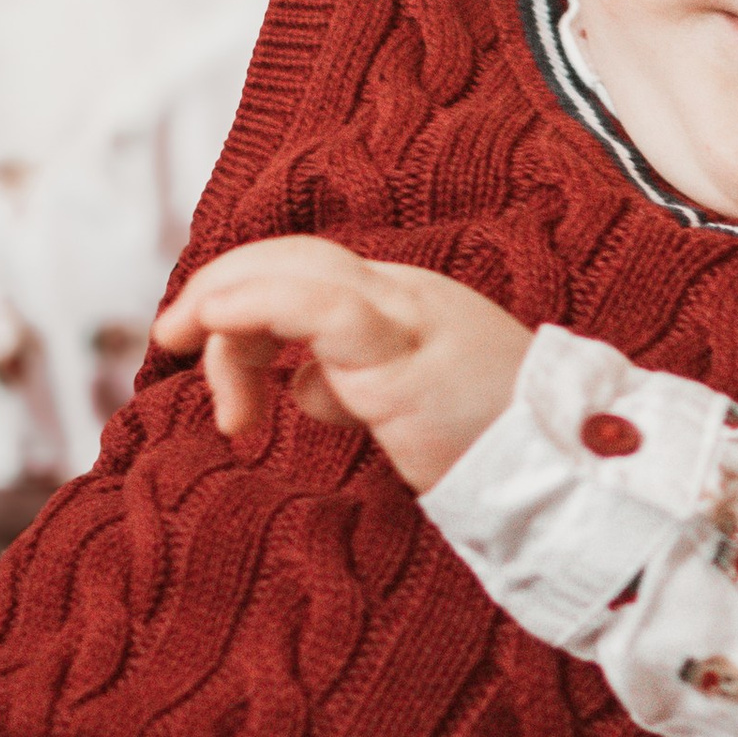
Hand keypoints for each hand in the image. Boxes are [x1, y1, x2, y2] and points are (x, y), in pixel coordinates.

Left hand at [153, 238, 530, 493]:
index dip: (245, 295)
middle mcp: (407, 295)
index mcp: (408, 305)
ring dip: (223, 300)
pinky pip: (315, 306)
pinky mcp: (400, 355)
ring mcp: (406, 317)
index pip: (309, 272)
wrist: (567, 478)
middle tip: (170, 337)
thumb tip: (303, 386)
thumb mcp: (412, 409)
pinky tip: (215, 327)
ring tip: (183, 342)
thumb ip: (355, 386)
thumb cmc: (497, 453)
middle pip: (295, 258)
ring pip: (295, 272)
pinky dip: (253, 305)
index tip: (205, 349)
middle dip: (221, 288)